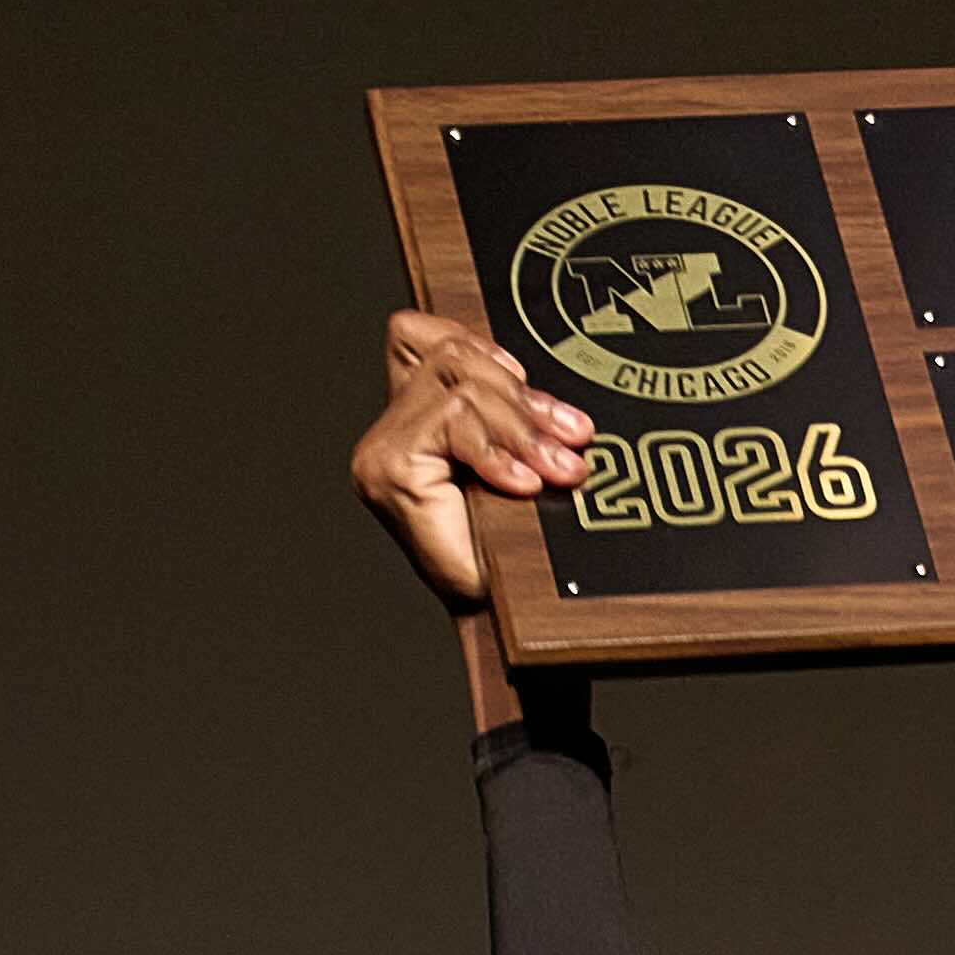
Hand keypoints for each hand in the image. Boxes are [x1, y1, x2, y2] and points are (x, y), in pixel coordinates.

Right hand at [354, 306, 591, 609]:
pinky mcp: (388, 469)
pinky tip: (521, 482)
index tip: (540, 399)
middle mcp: (389, 430)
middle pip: (453, 358)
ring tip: (557, 468)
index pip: (426, 334)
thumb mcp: (519, 460)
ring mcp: (382, 449)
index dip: (484, 347)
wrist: (503, 621)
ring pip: (458, 386)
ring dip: (519, 426)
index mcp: (413, 417)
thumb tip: (550, 392)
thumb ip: (512, 413)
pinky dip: (494, 449)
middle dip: (523, 400)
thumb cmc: (511, 550)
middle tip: (572, 442)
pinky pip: (450, 422)